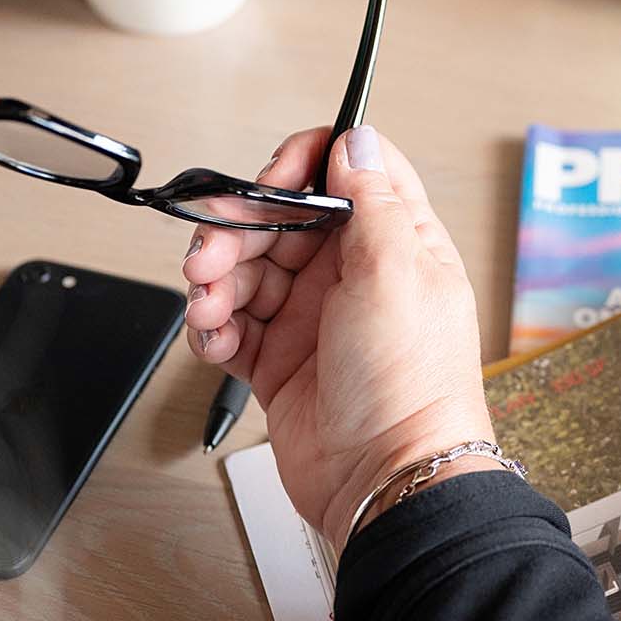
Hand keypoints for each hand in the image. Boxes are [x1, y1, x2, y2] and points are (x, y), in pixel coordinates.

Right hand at [182, 126, 493, 550]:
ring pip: (246, 269)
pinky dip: (212, 324)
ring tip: (210, 303)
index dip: (302, 164)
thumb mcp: (398, 274)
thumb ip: (374, 202)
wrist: (387, 480)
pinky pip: (230, 324)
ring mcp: (315, 319)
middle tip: (213, 252)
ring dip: (216, 278)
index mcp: (396, 243)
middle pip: (280, 219)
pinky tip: (215, 336)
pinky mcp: (280, 362)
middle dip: (237, 227)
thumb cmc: (410, 385)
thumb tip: (358, 140)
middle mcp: (354, 275)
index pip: (346, 171)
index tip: (270, 182)